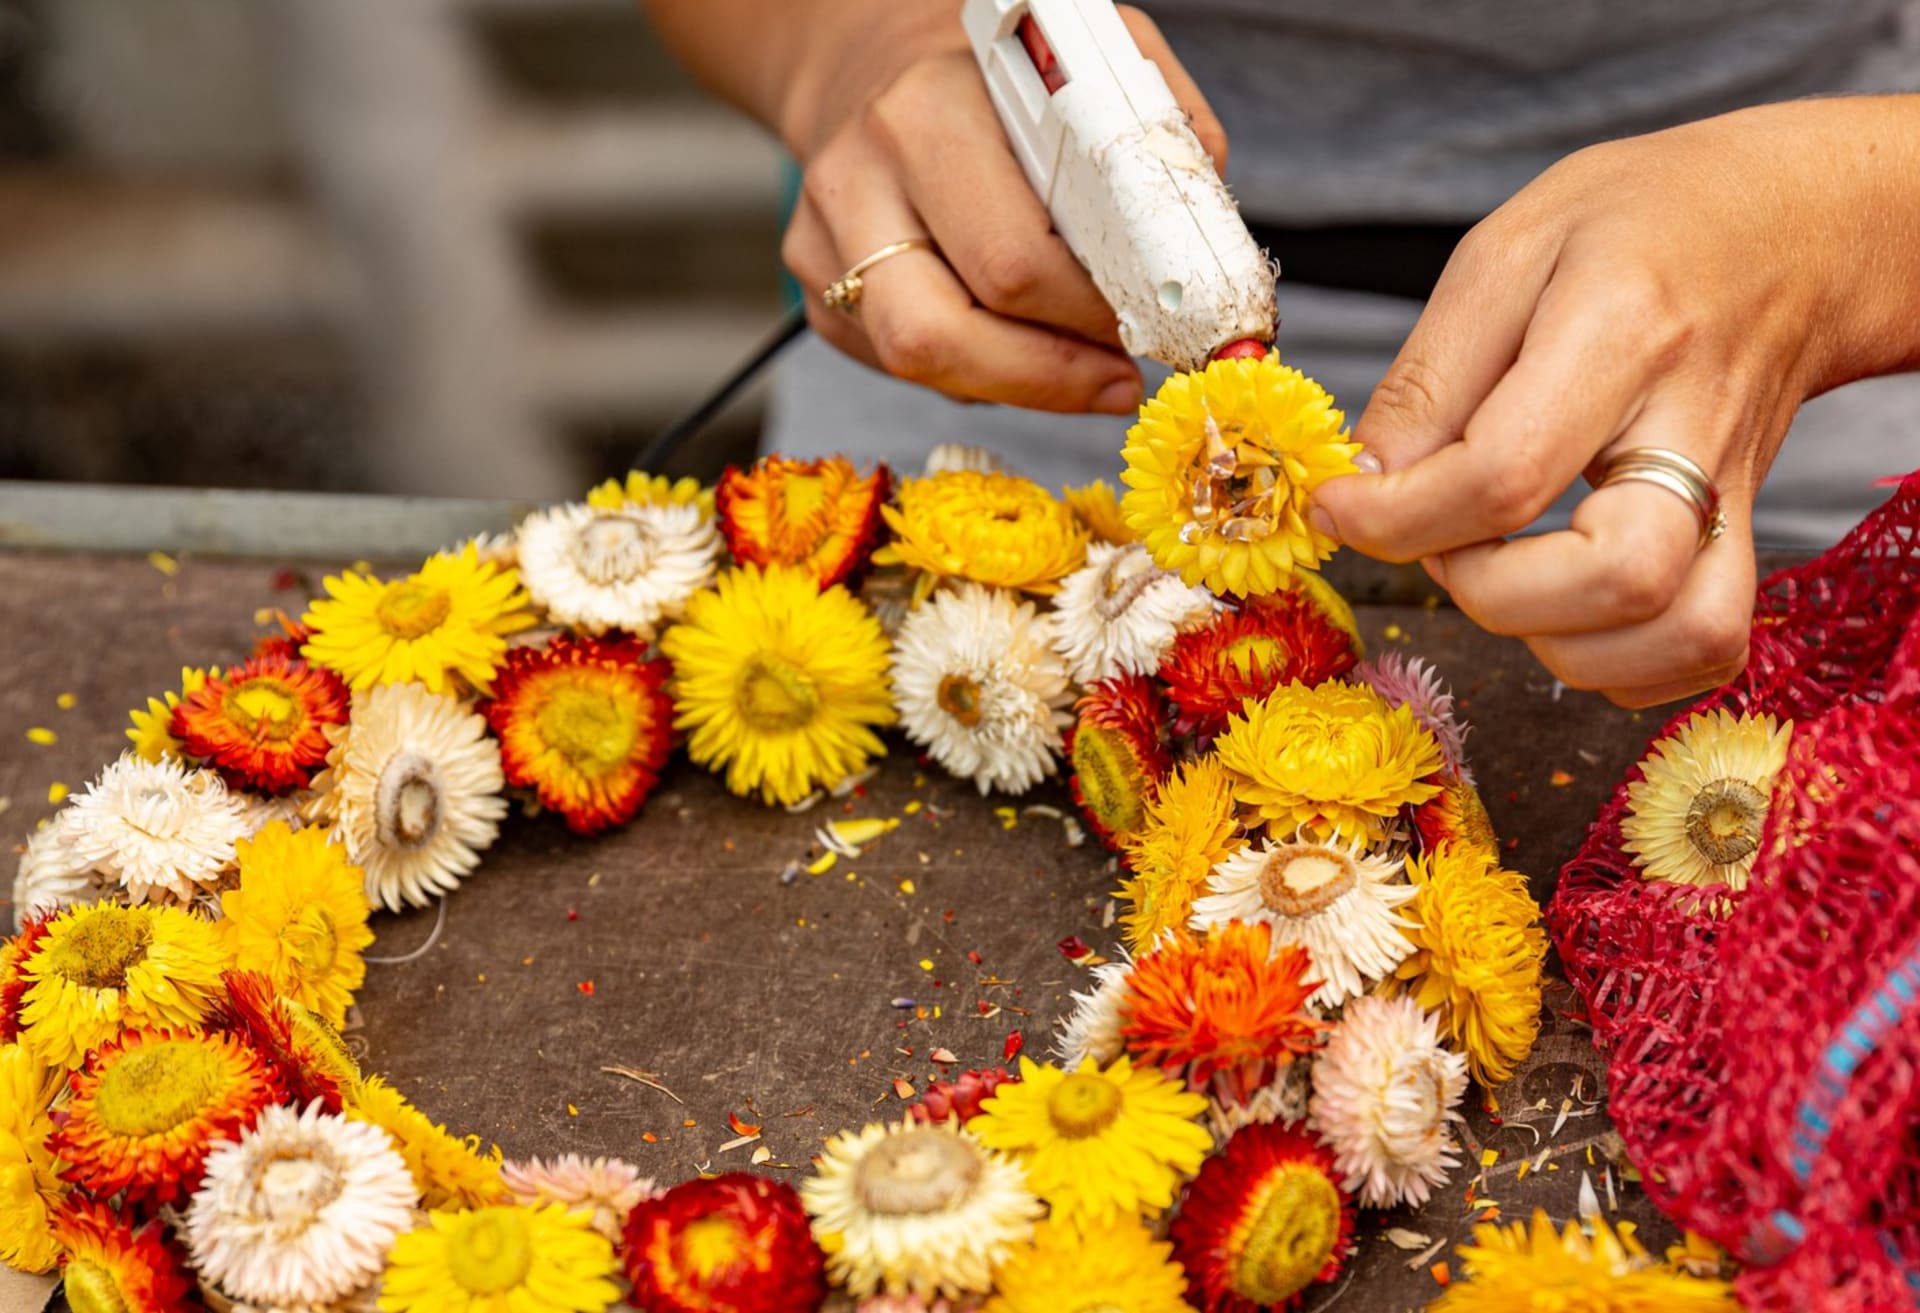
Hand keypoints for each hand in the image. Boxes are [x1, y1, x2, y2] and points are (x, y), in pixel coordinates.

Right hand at [775, 6, 1226, 413]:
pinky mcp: (819, 293)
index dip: (1090, 316)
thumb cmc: (991, 74)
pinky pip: (904, 368)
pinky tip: (1018, 345)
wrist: (870, 62)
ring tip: (1086, 374)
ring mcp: (825, 244)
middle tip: (1121, 375)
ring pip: (920, 366)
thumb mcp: (1087, 60)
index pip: (1013, 261)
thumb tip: (1201, 244)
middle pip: (946, 334)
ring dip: (1019, 386)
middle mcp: (860, 180)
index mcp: (928, 113)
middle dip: (1053, 374)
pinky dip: (977, 373)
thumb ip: (1155, 132)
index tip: (1153, 330)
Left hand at [1310, 97, 1919, 706]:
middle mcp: (1694, 425)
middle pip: (1620, 577)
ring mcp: (1734, 492)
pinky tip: (1560, 611)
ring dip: (1559, 643)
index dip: (1397, 517)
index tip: (1338, 508)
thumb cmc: (1640, 226)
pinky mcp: (1744, 535)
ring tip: (1500, 575)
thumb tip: (1364, 486)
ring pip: (1684, 632)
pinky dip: (1621, 664)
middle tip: (1440, 542)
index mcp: (1623, 330)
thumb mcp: (1507, 251)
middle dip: (1491, 593)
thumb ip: (1428, 376)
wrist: (1793, 227)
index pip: (1505, 474)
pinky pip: (1706, 649)